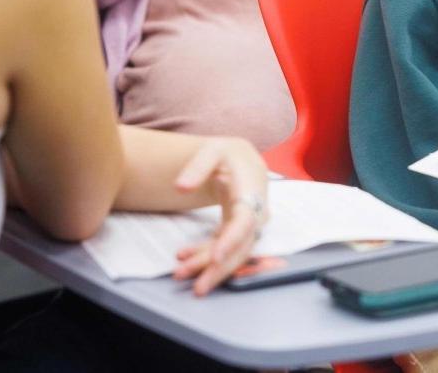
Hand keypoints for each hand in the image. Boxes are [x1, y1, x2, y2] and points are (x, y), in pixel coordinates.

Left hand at [170, 137, 267, 295]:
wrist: (242, 159)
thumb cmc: (228, 154)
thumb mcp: (213, 151)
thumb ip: (197, 167)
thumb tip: (181, 187)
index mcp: (253, 191)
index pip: (246, 220)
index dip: (232, 240)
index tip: (216, 258)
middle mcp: (257, 213)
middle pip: (242, 246)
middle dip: (219, 268)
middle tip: (196, 286)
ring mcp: (249, 225)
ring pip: (234, 253)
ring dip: (209, 267)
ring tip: (181, 273)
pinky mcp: (238, 232)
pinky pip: (225, 249)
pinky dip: (206, 255)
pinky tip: (185, 257)